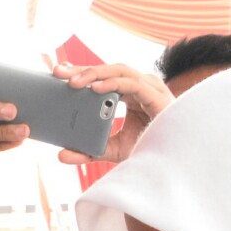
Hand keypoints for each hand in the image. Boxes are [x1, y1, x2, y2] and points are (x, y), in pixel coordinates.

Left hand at [49, 60, 173, 164]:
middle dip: (83, 70)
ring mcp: (149, 88)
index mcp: (130, 94)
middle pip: (108, 70)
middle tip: (57, 72)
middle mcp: (140, 86)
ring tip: (73, 82)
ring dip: (95, 74)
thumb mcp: (111, 150)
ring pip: (119, 71)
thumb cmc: (147, 149)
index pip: (103, 77)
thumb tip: (60, 155)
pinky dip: (113, 84)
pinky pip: (132, 84)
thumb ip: (87, 151)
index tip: (59, 73)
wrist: (172, 161)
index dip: (83, 73)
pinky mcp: (156, 95)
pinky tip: (96, 89)